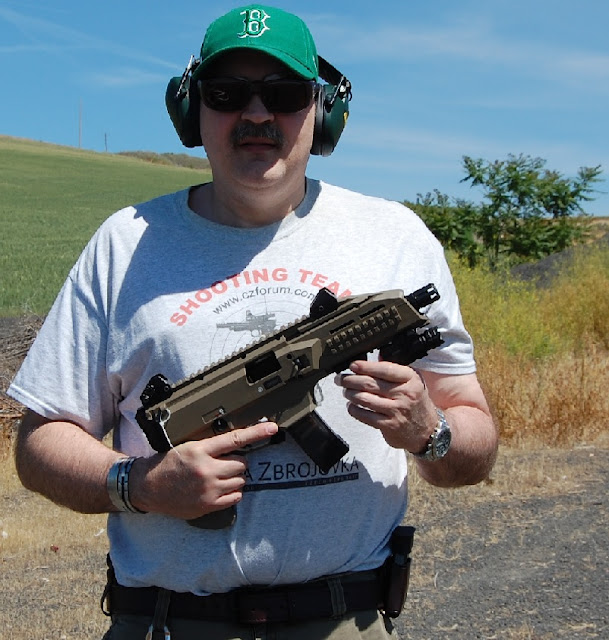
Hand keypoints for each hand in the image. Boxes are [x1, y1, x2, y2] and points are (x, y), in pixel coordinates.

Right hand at [130, 421, 278, 518]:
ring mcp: (208, 489)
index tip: (272, 428)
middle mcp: (207, 469)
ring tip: (218, 477)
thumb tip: (237, 446)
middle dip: (236, 462)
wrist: (148, 486)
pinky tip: (220, 489)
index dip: (256, 432)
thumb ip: (212, 447)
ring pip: (240, 481)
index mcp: (201, 449)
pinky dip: (233, 493)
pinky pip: (235, 497)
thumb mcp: (189, 447)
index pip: (235, 438)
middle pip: (242, 463)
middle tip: (223, 464)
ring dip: (235, 478)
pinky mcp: (208, 505)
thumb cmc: (168, 463)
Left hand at [335, 360, 436, 451]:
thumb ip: (395, 369)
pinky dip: (354, 409)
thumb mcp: (413, 381)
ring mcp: (396, 410)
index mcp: (410, 379)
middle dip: (351, 380)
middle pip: (371, 384)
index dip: (366, 367)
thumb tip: (377, 356)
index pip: (385, 369)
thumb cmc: (416, 402)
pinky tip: (351, 405)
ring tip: (345, 391)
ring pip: (365, 399)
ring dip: (350, 394)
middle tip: (341, 378)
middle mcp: (404, 394)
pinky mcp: (389, 425)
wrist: (428, 431)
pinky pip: (365, 416)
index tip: (353, 365)